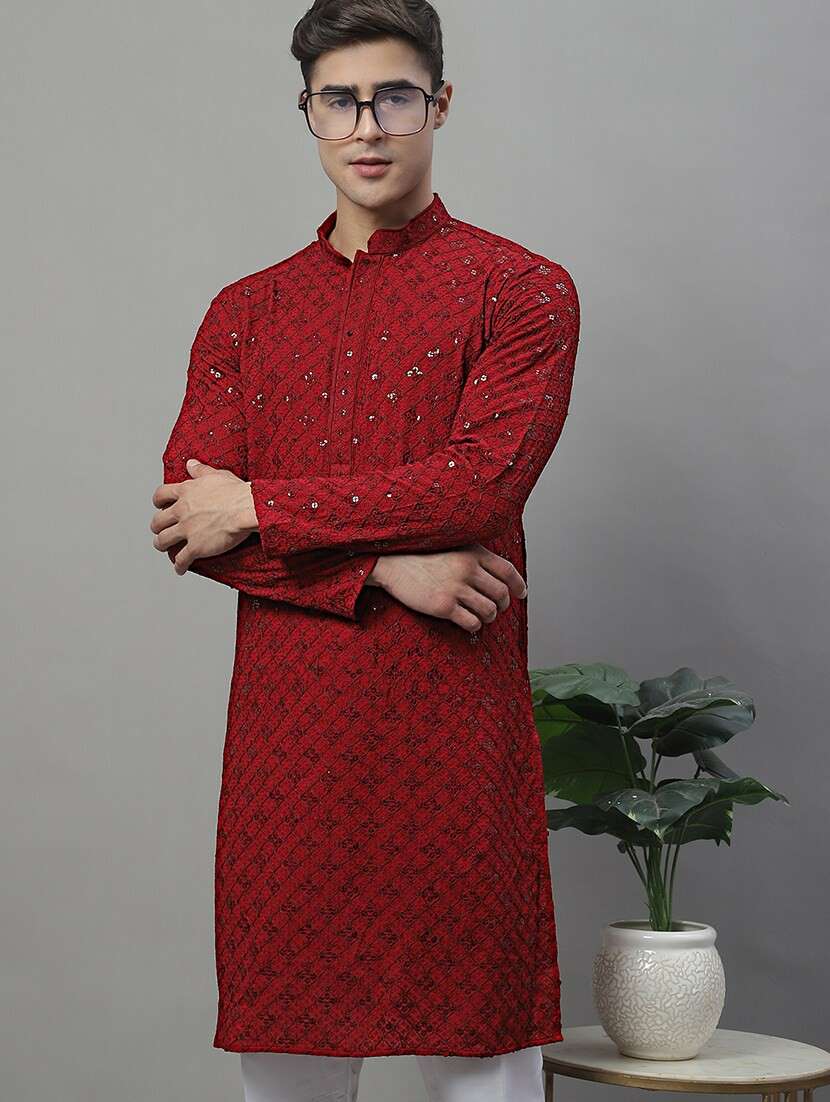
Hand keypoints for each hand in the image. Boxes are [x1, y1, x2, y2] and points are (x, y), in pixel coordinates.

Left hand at [150, 459, 256, 574]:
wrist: (248, 508)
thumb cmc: (236, 492)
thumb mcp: (217, 475)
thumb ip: (200, 471)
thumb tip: (190, 463)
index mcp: (185, 492)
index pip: (160, 495)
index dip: (158, 502)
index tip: (160, 506)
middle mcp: (181, 511)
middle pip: (158, 521)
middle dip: (158, 527)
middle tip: (162, 530)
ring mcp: (187, 530)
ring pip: (163, 541)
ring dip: (162, 545)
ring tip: (165, 548)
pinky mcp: (196, 547)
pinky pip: (181, 559)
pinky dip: (179, 566)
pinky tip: (180, 568)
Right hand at [367, 543, 527, 632]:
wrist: (392, 564)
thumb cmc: (424, 558)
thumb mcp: (454, 549)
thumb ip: (476, 559)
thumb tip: (503, 579)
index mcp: (472, 553)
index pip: (507, 571)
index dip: (518, 585)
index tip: (521, 594)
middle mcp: (467, 569)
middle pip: (501, 594)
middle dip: (502, 605)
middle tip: (496, 608)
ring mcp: (455, 588)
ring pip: (489, 611)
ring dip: (489, 617)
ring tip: (481, 616)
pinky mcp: (443, 606)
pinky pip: (472, 622)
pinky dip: (474, 626)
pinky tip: (467, 622)